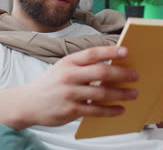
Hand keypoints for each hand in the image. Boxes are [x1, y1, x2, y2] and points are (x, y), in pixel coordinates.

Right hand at [19, 46, 138, 127]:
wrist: (27, 103)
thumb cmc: (50, 84)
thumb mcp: (62, 68)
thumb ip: (83, 66)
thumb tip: (111, 66)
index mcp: (68, 62)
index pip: (92, 53)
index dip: (110, 52)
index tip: (126, 52)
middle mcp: (69, 76)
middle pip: (101, 73)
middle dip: (122, 74)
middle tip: (135, 76)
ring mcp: (70, 94)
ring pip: (102, 93)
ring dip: (121, 94)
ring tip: (133, 94)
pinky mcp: (70, 110)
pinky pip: (96, 111)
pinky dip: (111, 110)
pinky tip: (120, 109)